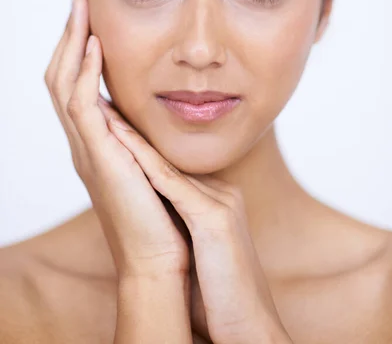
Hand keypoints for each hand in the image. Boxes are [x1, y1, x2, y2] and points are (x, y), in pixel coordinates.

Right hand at [43, 0, 190, 279]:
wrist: (163, 261)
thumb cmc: (164, 213)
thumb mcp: (153, 161)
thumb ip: (147, 135)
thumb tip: (161, 111)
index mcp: (97, 138)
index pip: (77, 77)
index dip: (79, 40)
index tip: (89, 4)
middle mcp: (85, 139)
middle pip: (61, 70)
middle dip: (68, 28)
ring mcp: (87, 148)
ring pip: (63, 82)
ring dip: (72, 39)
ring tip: (80, 2)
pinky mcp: (100, 158)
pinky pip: (82, 106)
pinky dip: (84, 73)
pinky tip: (95, 44)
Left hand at [104, 104, 291, 342]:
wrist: (250, 331)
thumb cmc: (219, 300)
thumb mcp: (202, 254)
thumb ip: (186, 228)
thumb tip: (160, 223)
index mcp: (218, 201)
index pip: (173, 168)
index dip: (142, 148)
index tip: (116, 128)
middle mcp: (222, 193)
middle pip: (169, 159)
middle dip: (135, 135)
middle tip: (105, 106)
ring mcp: (220, 202)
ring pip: (167, 164)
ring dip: (132, 138)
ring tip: (104, 112)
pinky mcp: (214, 218)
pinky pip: (169, 184)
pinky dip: (141, 161)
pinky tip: (118, 139)